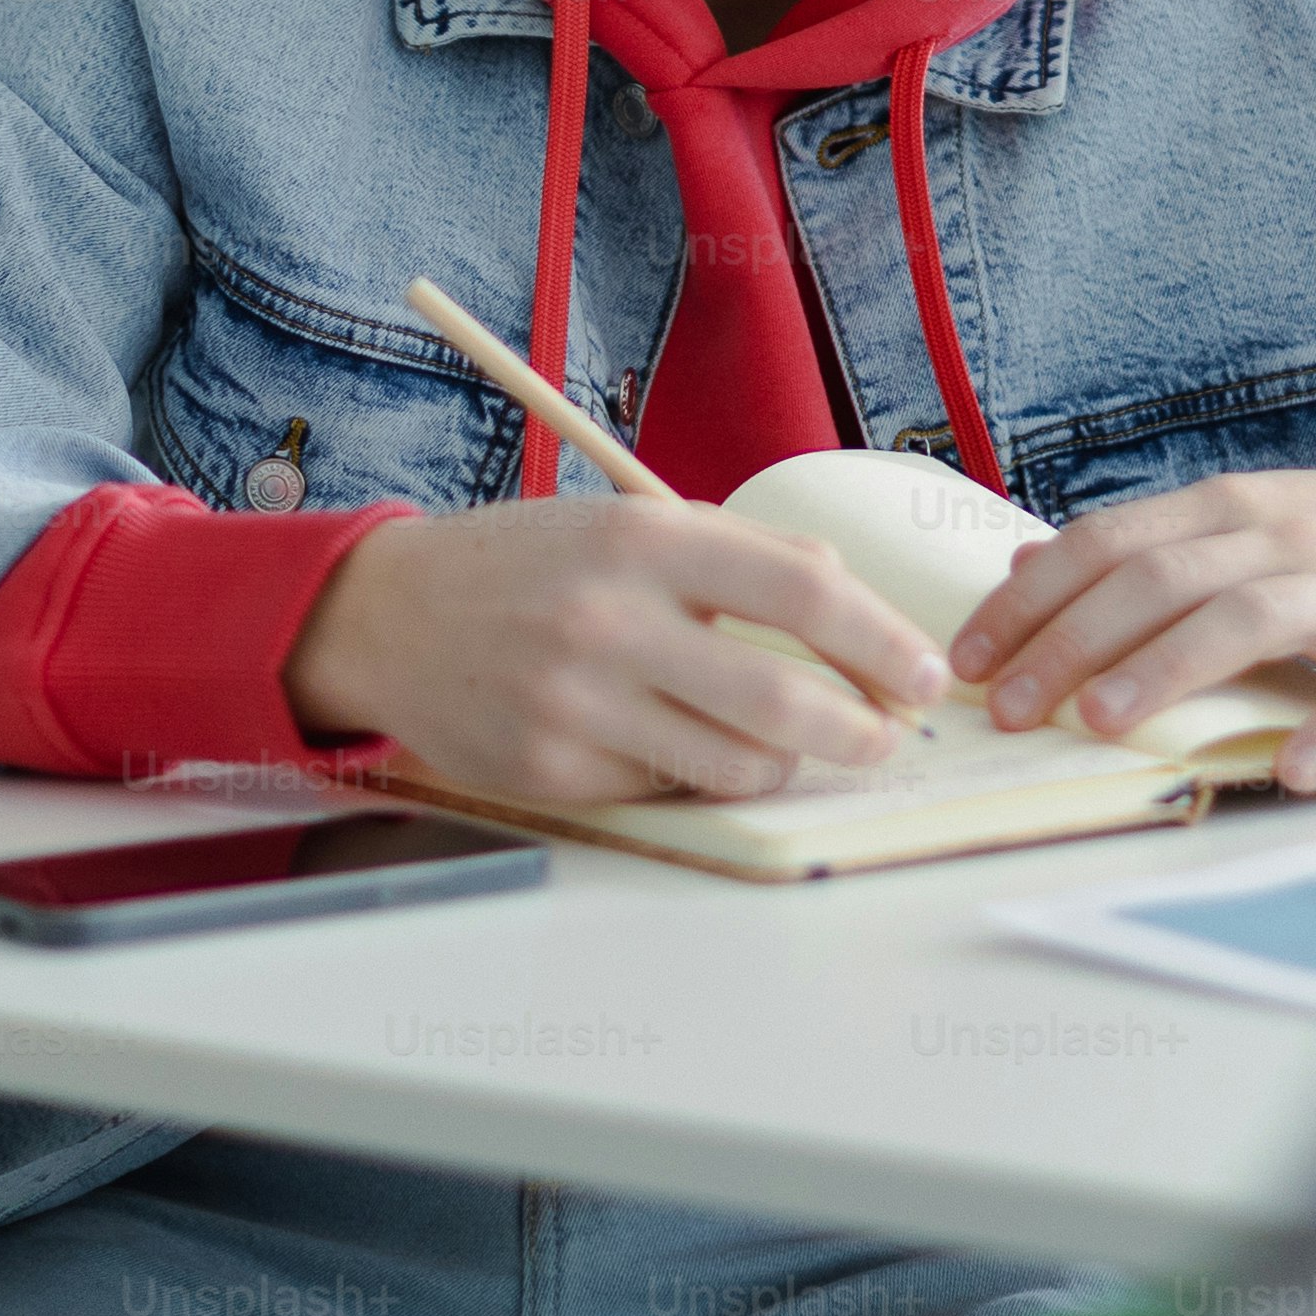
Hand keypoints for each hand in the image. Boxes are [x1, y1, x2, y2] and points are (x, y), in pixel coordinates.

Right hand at [283, 499, 954, 804]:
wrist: (389, 616)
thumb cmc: (533, 565)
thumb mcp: (632, 526)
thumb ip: (740, 559)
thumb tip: (858, 613)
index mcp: (645, 541)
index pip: (802, 589)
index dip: (882, 639)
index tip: (926, 673)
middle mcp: (611, 621)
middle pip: (782, 699)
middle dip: (861, 730)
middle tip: (888, 736)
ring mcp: (578, 705)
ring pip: (735, 764)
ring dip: (784, 762)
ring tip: (784, 741)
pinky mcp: (552, 771)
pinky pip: (668, 789)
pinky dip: (696, 775)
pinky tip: (676, 743)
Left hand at [947, 466, 1315, 795]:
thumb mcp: (1232, 524)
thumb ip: (1135, 546)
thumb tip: (1022, 568)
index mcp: (1220, 509)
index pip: (1105, 543)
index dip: (1031, 601)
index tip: (967, 659)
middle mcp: (1274, 538)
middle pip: (1159, 581)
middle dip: (1071, 643)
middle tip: (1008, 708)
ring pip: (1244, 618)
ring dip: (1166, 669)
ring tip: (1100, 722)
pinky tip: (1292, 770)